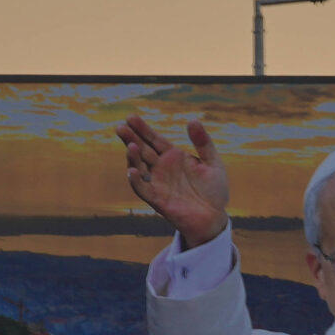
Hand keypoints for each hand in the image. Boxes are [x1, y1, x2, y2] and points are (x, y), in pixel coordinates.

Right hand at [118, 116, 229, 250]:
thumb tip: (192, 120)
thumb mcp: (213, 163)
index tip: (130, 117)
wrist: (214, 218)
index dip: (142, 129)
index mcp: (173, 156)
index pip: (154, 139)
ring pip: (139, 167)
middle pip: (142, 150)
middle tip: (120, 127)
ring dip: (132, 157)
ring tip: (131, 146)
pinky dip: (136, 181)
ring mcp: (158, 183)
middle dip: (130, 138)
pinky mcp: (158, 200)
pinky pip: (142, 189)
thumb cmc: (214, 191)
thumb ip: (203, 142)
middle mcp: (162, 168)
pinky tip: (132, 171)